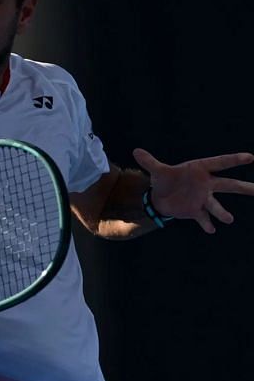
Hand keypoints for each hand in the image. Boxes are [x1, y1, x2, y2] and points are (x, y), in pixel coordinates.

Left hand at [133, 148, 253, 232]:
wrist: (161, 196)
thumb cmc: (166, 179)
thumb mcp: (157, 171)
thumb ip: (150, 161)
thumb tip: (136, 151)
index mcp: (200, 169)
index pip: (220, 163)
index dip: (233, 160)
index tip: (250, 157)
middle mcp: (206, 184)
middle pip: (228, 185)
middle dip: (243, 187)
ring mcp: (203, 198)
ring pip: (216, 205)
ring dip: (222, 213)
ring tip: (228, 219)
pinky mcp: (196, 211)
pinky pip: (203, 218)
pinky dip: (206, 224)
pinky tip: (211, 229)